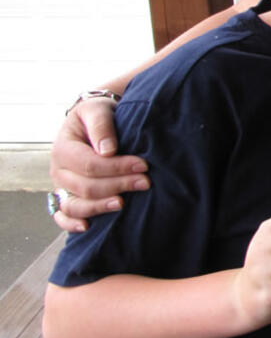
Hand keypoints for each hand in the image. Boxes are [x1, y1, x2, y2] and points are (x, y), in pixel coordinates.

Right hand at [49, 98, 148, 232]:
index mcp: (63, 148)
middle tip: (145, 182)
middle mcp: (58, 170)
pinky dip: (71, 224)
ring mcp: (61, 186)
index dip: (117, 167)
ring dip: (100, 207)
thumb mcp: (97, 110)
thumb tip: (107, 151)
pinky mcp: (67, 196)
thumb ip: (101, 126)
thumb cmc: (97, 114)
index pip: (89, 164)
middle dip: (118, 185)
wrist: (92, 120)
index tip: (143, 165)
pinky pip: (63, 216)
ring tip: (123, 204)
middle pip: (85, 186)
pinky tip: (87, 227)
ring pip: (75, 205)